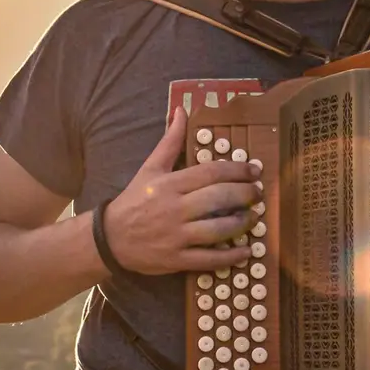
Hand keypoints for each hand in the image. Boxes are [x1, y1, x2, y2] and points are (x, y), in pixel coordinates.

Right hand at [99, 107, 263, 274]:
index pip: (211, 173)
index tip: (254, 170)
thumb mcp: (150, 168)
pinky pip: (209, 259)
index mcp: (170, 184)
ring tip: (254, 217)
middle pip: (219, 198)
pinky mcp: (177, 259)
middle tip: (259, 193)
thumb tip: (181, 111)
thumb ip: (170, 141)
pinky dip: (230, 256)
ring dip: (242, 223)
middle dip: (245, 194)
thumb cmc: (134, 200)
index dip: (237, 170)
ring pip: (218, 229)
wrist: (110, 238)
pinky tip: (245, 251)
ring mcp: (176, 235)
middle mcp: (175, 209)